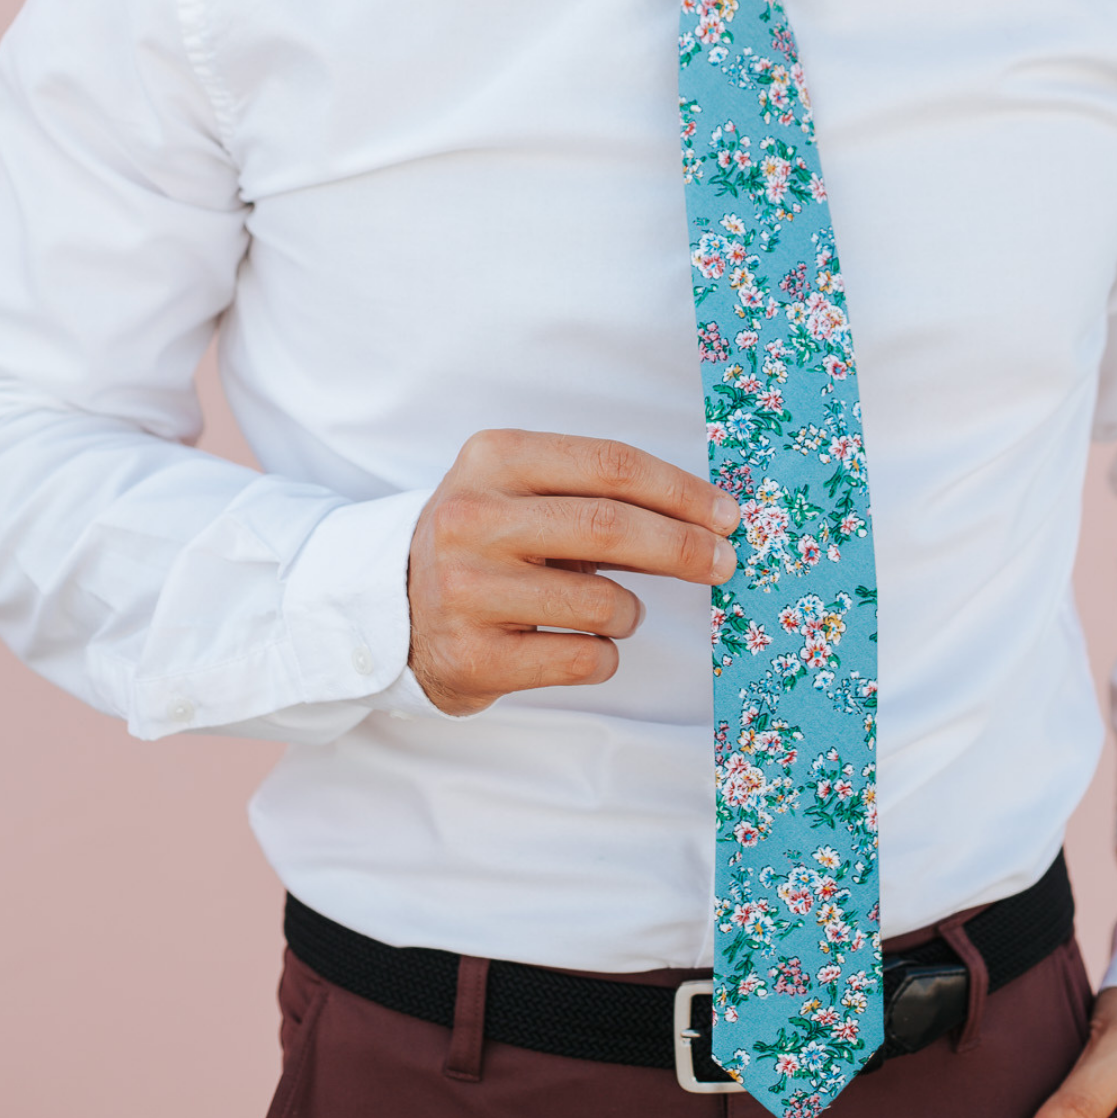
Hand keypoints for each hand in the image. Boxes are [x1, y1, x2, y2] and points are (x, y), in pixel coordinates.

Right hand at [407, 428, 737, 714]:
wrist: (391, 604)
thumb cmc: (486, 541)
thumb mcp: (524, 491)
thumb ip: (598, 497)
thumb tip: (705, 521)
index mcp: (494, 458)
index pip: (610, 465)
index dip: (680, 491)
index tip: (726, 514)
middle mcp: (473, 518)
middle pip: (611, 527)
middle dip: (684, 547)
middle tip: (723, 563)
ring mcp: (466, 590)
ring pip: (603, 602)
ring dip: (630, 612)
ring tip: (608, 611)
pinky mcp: (473, 657)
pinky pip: (584, 659)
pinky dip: (605, 655)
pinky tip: (579, 645)